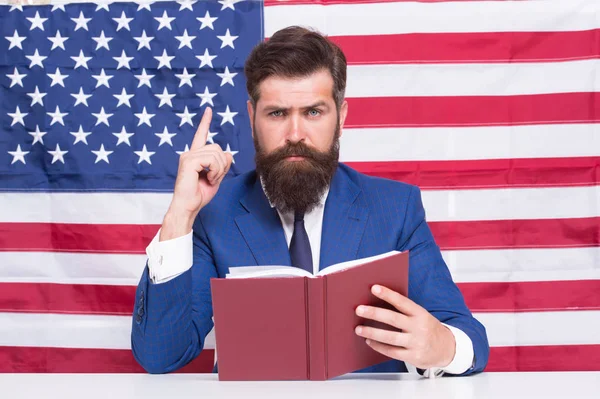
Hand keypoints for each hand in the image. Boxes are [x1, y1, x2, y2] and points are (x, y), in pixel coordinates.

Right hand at [161, 107, 232, 239]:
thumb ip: (222, 164)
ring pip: (217, 153)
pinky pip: (211, 160)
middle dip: (222, 164)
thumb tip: (229, 154)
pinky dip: (215, 171)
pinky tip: (208, 178)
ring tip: (210, 179)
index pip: (201, 135)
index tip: (208, 110)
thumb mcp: (216, 177)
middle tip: (214, 178)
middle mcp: (190, 153)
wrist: (189, 206)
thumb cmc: (199, 195)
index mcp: (195, 156)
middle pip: (218, 148)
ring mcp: (188, 156)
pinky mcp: (189, 161)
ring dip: (219, 169)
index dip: (205, 122)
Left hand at [355, 284, 455, 369]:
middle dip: (374, 313)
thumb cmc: (428, 328)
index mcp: (420, 314)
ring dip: (372, 332)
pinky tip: (369, 341)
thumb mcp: (421, 316)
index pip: (402, 301)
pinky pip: (392, 351)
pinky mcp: (413, 356)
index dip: (388, 294)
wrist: (447, 349)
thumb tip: (378, 302)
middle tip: (359, 310)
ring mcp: (416, 343)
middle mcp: (419, 327)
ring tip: (359, 329)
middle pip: (393, 319)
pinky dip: (379, 346)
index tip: (374, 288)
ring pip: (390, 337)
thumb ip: (404, 311)